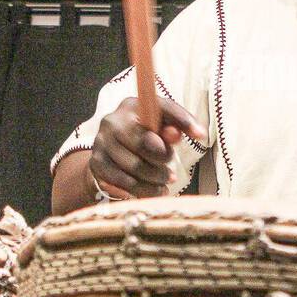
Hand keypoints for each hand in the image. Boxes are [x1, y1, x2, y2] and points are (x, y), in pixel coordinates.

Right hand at [89, 96, 206, 199]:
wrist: (112, 149)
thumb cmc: (147, 134)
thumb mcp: (163, 124)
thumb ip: (179, 125)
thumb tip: (198, 132)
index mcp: (132, 105)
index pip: (161, 111)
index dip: (180, 125)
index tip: (200, 137)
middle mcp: (113, 120)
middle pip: (144, 144)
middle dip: (163, 162)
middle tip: (172, 173)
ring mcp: (101, 142)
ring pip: (134, 168)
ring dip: (154, 180)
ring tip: (165, 183)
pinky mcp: (96, 162)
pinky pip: (122, 181)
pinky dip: (140, 190)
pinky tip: (153, 191)